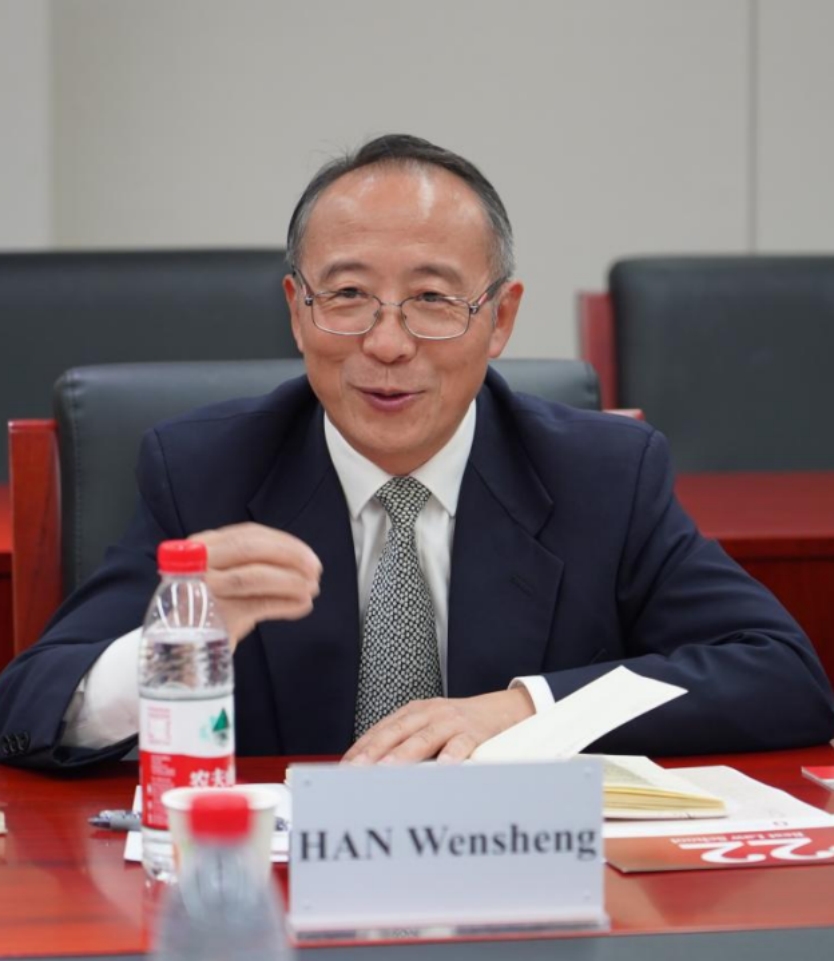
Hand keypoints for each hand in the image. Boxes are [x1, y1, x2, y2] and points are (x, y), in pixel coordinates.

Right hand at [188, 522, 321, 648]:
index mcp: (202, 547)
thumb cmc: (207, 611)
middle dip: (290, 557)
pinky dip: (285, 604)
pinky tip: (302, 606)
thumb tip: (304, 567)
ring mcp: (201, 589)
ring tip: (311, 590)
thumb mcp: (227, 579)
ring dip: (291, 581)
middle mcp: (197, 563)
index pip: (248, 534)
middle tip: (315, 570)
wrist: (174, 650)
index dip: (284, 543)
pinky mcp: (210, 617)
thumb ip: (257, 566)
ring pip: (253, 575)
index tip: (309, 555)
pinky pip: (256, 605)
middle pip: (250, 549)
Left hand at [342, 688, 534, 764]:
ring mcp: (450, 721)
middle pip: (395, 733)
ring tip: (386, 770)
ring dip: (402, 755)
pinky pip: (459, 745)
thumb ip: (404, 743)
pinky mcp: (473, 732)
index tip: (344, 767)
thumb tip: (373, 770)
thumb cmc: (459, 724)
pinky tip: (441, 768)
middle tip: (356, 770)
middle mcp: (429, 713)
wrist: (501, 709)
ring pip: (422, 739)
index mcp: (413, 712)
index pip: (380, 730)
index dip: (361, 748)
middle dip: (373, 752)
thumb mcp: (429, 726)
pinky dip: (450, 756)